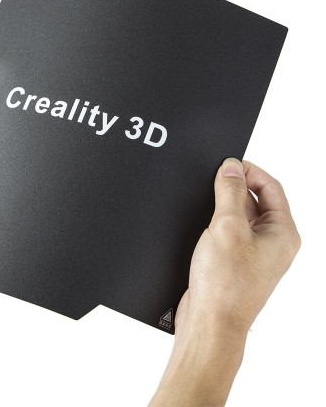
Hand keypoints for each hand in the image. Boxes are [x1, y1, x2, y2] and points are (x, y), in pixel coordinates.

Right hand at [150, 158, 300, 405]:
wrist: (210, 322)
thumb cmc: (224, 285)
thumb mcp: (227, 226)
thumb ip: (230, 192)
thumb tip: (231, 167)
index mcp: (283, 233)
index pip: (271, 187)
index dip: (249, 171)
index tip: (227, 164)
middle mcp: (272, 243)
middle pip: (256, 199)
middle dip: (234, 187)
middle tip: (212, 180)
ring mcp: (254, 253)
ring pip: (241, 215)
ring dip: (224, 204)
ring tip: (207, 204)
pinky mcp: (236, 261)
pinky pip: (229, 231)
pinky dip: (217, 221)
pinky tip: (202, 224)